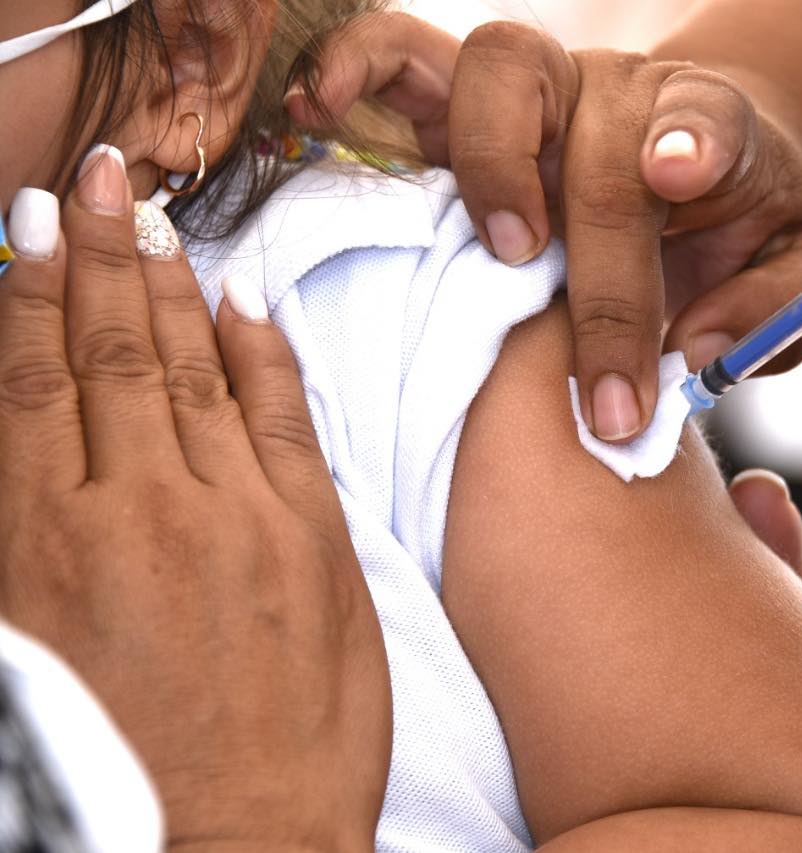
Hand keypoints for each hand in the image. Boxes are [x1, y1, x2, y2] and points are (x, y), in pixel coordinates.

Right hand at [0, 149, 390, 848]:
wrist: (233, 846)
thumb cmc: (114, 778)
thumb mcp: (27, 654)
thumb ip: (31, 540)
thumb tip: (38, 448)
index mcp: (42, 545)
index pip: (32, 381)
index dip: (31, 292)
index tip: (33, 224)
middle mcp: (136, 512)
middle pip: (114, 356)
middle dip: (101, 258)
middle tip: (98, 180)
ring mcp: (235, 520)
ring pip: (196, 374)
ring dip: (173, 288)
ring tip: (155, 222)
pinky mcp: (315, 542)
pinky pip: (282, 422)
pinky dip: (261, 357)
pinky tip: (242, 304)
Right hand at [287, 14, 801, 442]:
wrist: (692, 162)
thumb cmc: (739, 226)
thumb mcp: (792, 271)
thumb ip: (768, 308)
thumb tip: (694, 350)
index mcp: (709, 127)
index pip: (709, 118)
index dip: (692, 139)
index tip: (679, 173)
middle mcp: (619, 96)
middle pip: (602, 148)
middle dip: (603, 278)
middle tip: (607, 391)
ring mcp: (540, 91)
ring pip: (497, 69)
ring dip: (489, 160)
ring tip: (502, 251)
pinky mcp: (464, 101)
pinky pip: (400, 55)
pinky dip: (352, 69)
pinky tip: (315, 114)